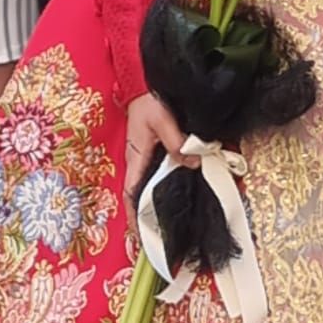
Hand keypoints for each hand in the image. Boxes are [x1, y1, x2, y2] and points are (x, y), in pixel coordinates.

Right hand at [124, 91, 187, 223]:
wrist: (141, 85)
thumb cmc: (149, 102)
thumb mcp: (163, 121)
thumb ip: (177, 142)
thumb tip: (192, 163)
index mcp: (136, 157)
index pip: (131, 193)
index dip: (133, 215)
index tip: (139, 234)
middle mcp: (136, 161)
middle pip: (137, 195)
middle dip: (143, 217)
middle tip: (155, 238)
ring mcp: (141, 157)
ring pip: (145, 186)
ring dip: (151, 204)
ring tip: (163, 223)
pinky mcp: (148, 151)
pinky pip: (153, 174)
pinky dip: (158, 188)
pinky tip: (171, 193)